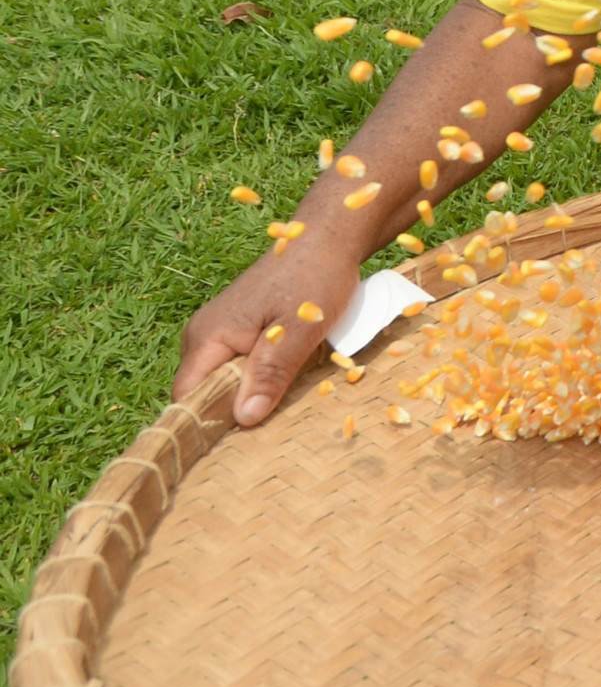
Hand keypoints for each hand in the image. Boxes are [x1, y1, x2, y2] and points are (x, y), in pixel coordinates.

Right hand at [175, 238, 363, 425]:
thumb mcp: (297, 331)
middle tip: (268, 430)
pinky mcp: (240, 328)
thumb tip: (242, 419)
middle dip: (233, 411)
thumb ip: (269, 373)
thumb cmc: (314, 279)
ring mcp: (220, 330)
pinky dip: (259, 376)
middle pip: (206, 391)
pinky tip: (285, 383)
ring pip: (225, 378)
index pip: (188, 396)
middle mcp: (203, 335)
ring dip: (251, 393)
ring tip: (280, 407)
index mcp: (207, 336)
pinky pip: (239, 364)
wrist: (327, 239)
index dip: (207, 422)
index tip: (236, 446)